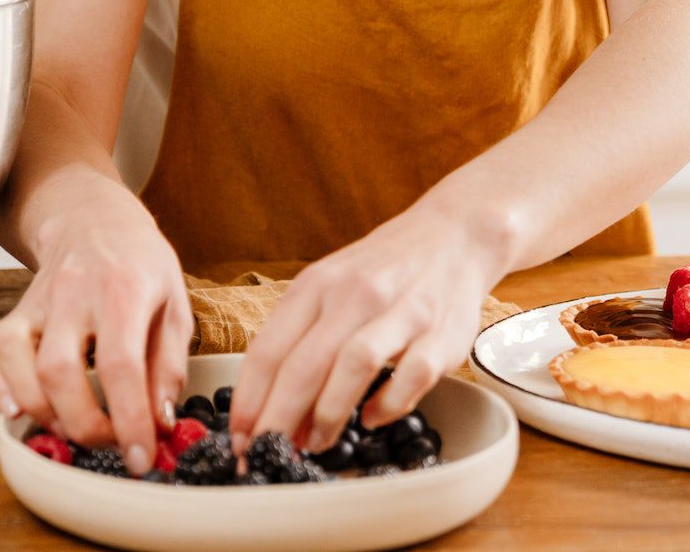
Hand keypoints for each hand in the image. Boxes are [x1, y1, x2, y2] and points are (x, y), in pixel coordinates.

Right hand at [0, 183, 191, 475]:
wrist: (96, 220)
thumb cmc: (140, 264)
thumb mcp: (175, 306)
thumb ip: (169, 365)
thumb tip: (160, 422)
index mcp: (124, 289)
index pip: (121, 364)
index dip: (129, 419)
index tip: (140, 455)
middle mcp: (74, 292)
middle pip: (60, 371)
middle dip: (83, 424)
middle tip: (108, 443)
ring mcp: (37, 300)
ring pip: (18, 363)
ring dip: (42, 412)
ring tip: (72, 427)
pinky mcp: (12, 309)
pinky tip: (18, 408)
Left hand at [227, 204, 502, 456]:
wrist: (452, 235)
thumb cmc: (382, 270)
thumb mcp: (329, 284)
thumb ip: (301, 337)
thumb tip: (272, 407)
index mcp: (318, 283)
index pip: (269, 348)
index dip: (248, 401)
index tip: (237, 438)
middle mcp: (357, 294)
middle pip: (305, 364)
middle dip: (278, 419)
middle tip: (265, 453)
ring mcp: (402, 312)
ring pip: (354, 365)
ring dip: (329, 414)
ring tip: (315, 443)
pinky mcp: (442, 334)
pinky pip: (412, 376)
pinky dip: (388, 404)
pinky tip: (372, 418)